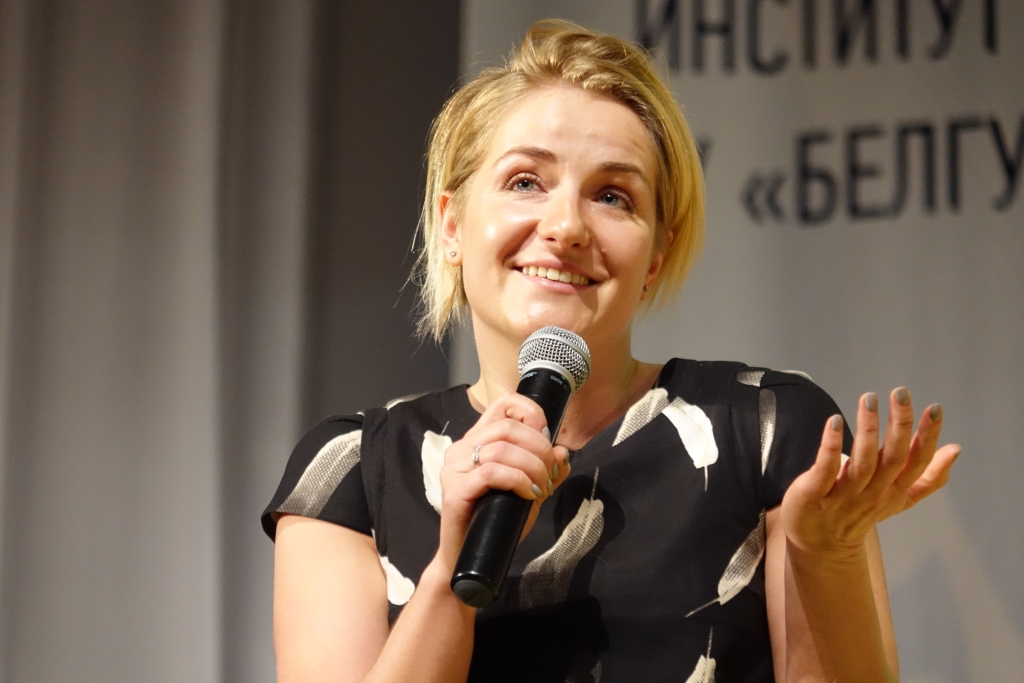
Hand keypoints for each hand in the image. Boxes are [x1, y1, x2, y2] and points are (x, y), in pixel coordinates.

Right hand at [433, 392, 570, 570]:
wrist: (471, 558)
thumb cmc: (497, 522)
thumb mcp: (529, 491)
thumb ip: (545, 471)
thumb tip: (562, 452)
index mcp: (477, 441)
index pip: (503, 404)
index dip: (531, 412)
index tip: (548, 437)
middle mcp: (461, 449)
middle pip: (507, 427)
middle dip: (539, 448)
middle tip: (550, 474)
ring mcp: (455, 468)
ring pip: (502, 449)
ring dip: (533, 467)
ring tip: (541, 488)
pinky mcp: (455, 490)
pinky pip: (492, 472)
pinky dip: (518, 480)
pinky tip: (528, 495)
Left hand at [781, 388, 960, 558]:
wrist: (821, 546)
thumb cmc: (860, 512)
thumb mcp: (898, 499)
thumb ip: (927, 478)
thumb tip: (955, 450)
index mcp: (895, 491)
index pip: (917, 463)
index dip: (928, 437)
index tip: (935, 408)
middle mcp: (874, 494)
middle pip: (892, 458)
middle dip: (900, 425)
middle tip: (901, 393)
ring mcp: (844, 495)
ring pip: (862, 462)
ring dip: (868, 429)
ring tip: (869, 399)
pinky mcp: (815, 493)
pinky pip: (825, 468)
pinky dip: (831, 445)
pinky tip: (833, 421)